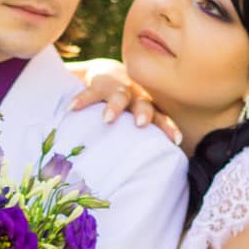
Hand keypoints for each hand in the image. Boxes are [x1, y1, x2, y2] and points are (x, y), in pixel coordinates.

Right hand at [65, 57, 180, 144]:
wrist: (105, 74)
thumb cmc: (123, 108)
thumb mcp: (133, 118)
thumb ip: (141, 138)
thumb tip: (148, 174)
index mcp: (147, 106)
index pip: (161, 116)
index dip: (168, 127)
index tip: (175, 140)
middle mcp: (135, 96)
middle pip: (143, 103)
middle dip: (143, 113)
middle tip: (141, 124)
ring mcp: (118, 87)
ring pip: (119, 95)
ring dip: (115, 106)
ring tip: (108, 119)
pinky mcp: (98, 82)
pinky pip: (90, 92)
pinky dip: (82, 100)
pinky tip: (72, 108)